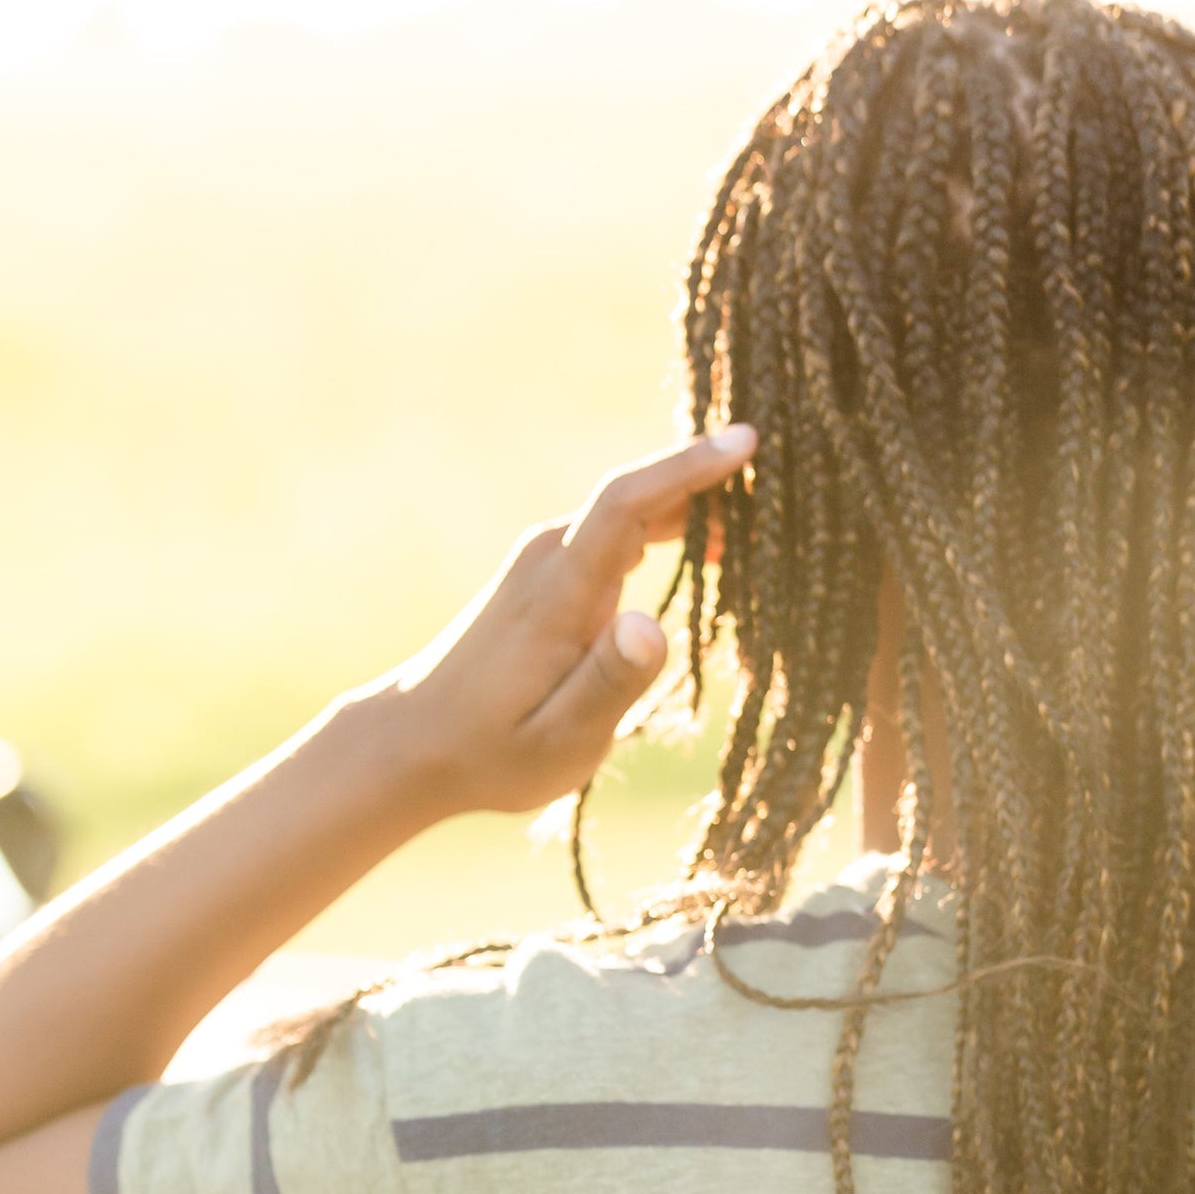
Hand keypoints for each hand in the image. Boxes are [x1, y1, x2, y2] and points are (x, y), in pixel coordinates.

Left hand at [379, 423, 754, 819]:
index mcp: (559, 593)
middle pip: (635, 498)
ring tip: (753, 521)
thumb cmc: (493, 751)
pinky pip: (613, 533)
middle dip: (704, 480)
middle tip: (778, 484)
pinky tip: (699, 546)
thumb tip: (655, 624)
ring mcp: (544, 563)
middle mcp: (549, 560)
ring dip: (688, 506)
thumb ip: (610, 682)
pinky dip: (662, 529)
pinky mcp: (545, 577)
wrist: (416, 741)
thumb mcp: (561, 739)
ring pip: (626, 515)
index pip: (627, 505)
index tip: (746, 441)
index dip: (687, 468)